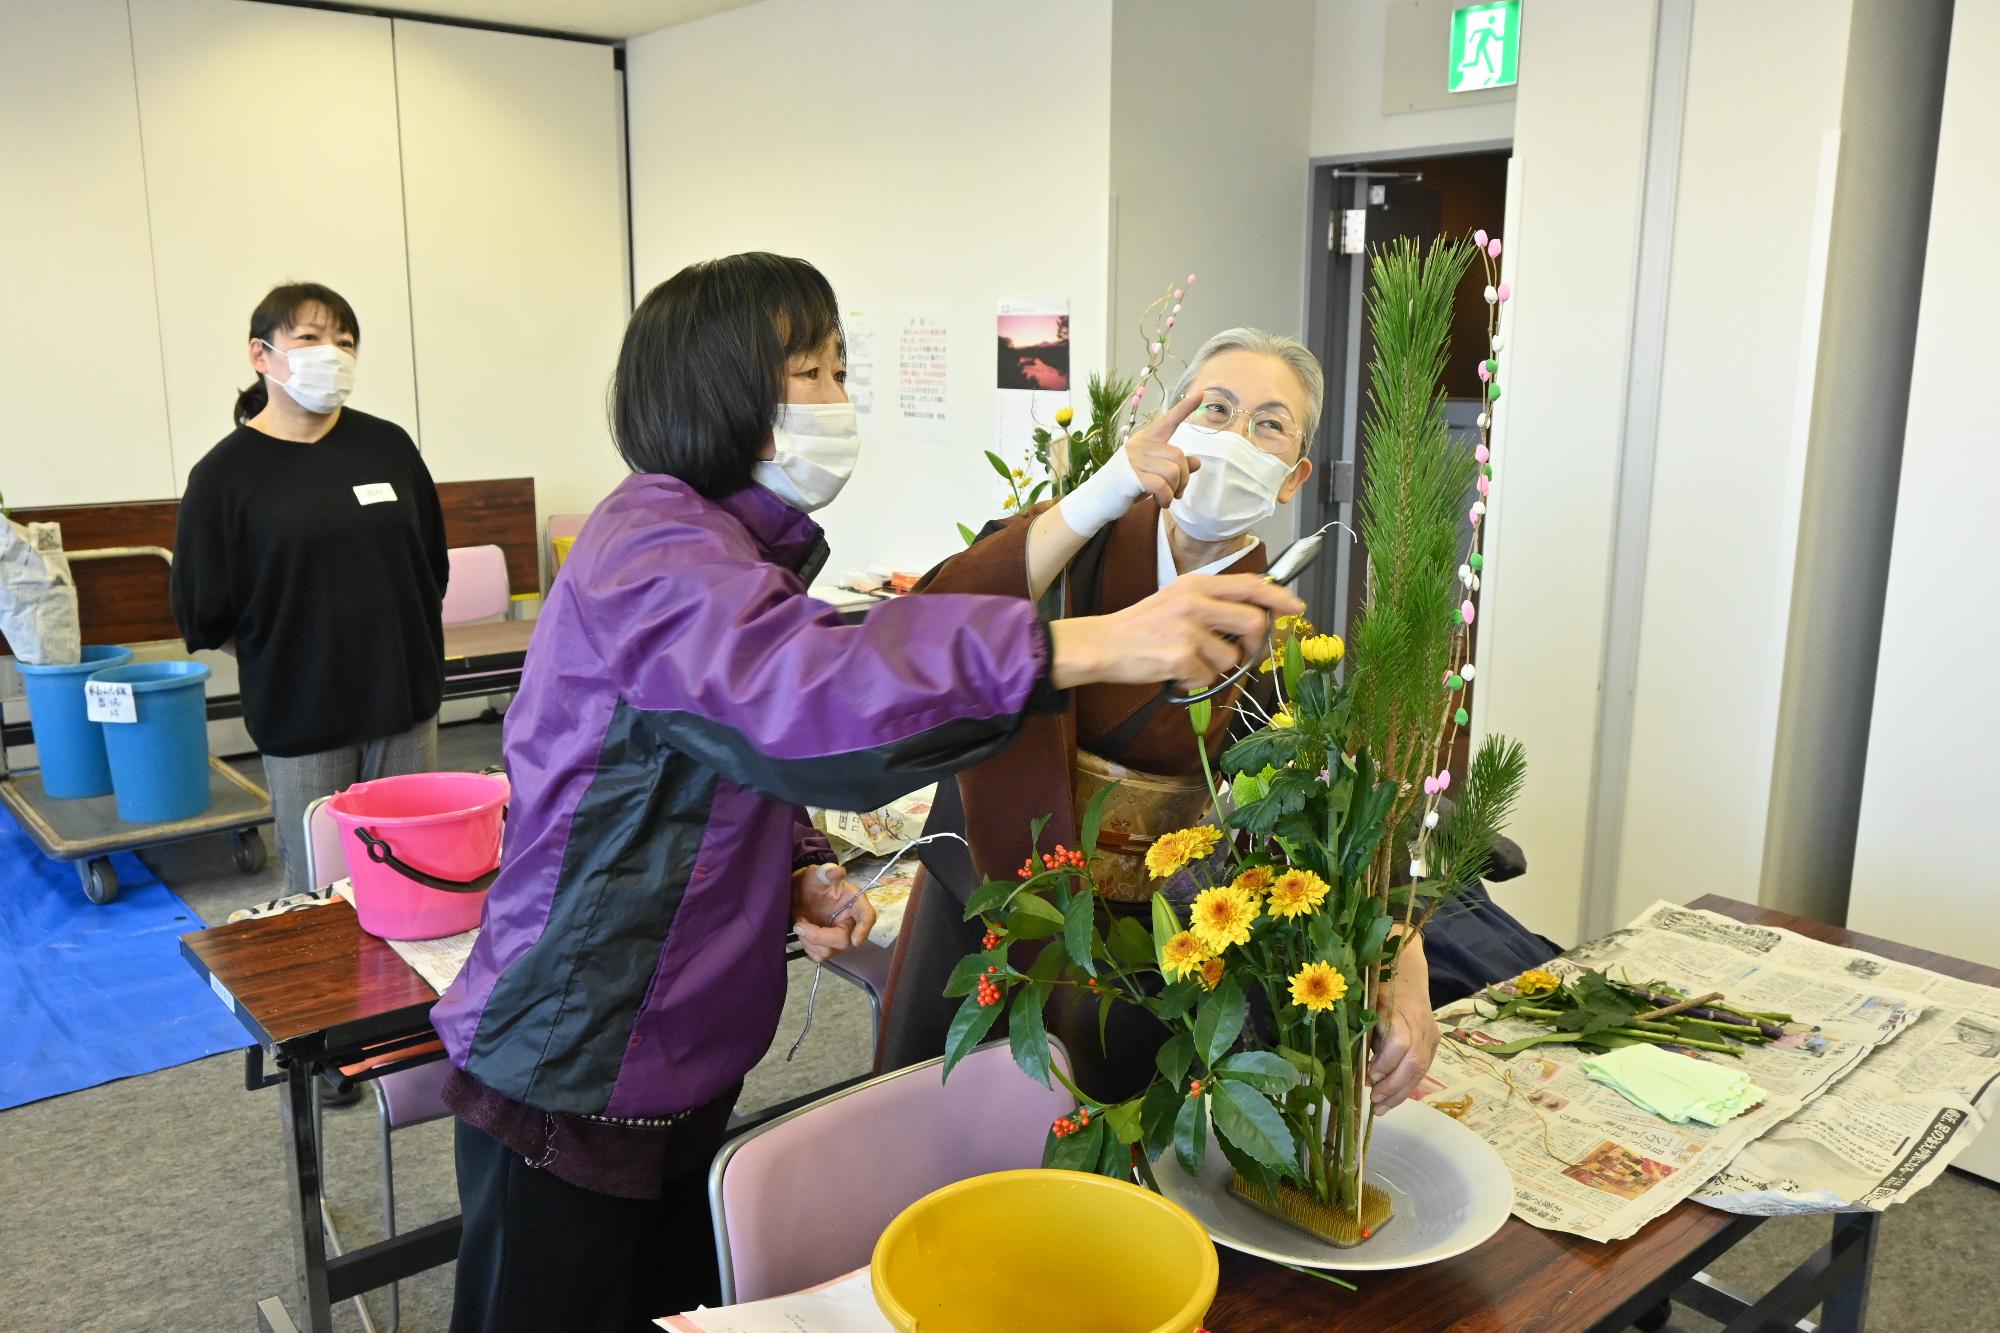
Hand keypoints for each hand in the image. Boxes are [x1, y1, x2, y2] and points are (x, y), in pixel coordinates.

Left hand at [791, 863, 875, 962]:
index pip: (867, 916)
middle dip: (820, 936)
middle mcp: (851, 921)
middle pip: (844, 939)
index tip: (855, 940)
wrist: (797, 894)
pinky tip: (803, 933)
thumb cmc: (811, 883)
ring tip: (800, 923)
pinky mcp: (827, 947)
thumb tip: (838, 871)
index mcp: (855, 901)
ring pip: (830, 951)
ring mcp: (839, 936)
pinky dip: (807, 946)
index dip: (864, 929)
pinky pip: (819, 956)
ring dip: (810, 940)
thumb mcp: (816, 874)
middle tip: (799, 925)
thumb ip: (826, 872)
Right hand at [1048, 573, 1303, 691]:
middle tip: (1239, 654)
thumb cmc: (1142, 626)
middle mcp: (1195, 601)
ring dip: (1216, 669)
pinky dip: (1194, 682)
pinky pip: (1208, 678)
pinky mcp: (1181, 656)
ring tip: (1188, 661)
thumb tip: (1254, 616)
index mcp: (1197, 584)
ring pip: (1232, 658)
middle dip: (1253, 645)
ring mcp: (1189, 629)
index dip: (1279, 598)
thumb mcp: (1177, 600)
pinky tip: (1174, 671)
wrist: (1102, 644)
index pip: (1251, 585)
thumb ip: (1213, 603)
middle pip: (1254, 623)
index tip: (1297, 608)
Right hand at [1121, 390, 1204, 507]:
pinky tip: (1162, 503)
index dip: (1184, 409)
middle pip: (1178, 455)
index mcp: (1146, 439)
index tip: (1200, 394)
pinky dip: (1167, 498)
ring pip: (1173, 471)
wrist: (1098, 498)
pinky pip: (1162, 486)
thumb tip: (1197, 462)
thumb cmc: (1127, 483)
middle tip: (1177, 491)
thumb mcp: (1154, 472)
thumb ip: (1174, 466)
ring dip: (1176, 489)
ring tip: (1168, 497)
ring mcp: (1135, 460)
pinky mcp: (1132, 477)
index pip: (1168, 421)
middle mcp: (1141, 445)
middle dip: (1184, 477)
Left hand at [1370, 956, 1439, 1112]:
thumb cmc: (1377, 988)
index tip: (1370, 1075)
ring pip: (1421, 1070)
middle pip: (1414, 1061)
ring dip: (1400, 1093)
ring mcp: (1430, 1034)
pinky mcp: (1433, 1044)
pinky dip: (1407, 1087)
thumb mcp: (1365, 1005)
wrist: (1406, 973)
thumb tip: (1354, 1069)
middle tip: (1374, 1100)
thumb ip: (1362, 1032)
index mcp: (1399, 1010)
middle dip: (1393, 1085)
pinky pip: (1423, 1070)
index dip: (1386, 1062)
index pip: (1400, 1041)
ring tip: (1381, 1108)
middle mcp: (1420, 1024)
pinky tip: (1391, 1099)